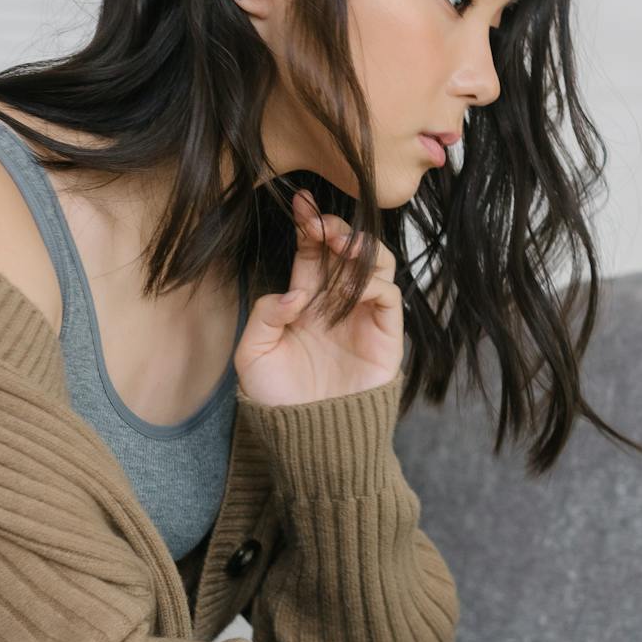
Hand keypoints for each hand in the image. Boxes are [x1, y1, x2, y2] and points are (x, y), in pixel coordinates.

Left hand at [234, 188, 404, 405]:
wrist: (307, 437)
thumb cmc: (278, 399)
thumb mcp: (253, 354)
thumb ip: (265, 315)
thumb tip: (296, 293)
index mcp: (306, 300)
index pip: (313, 252)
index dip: (309, 226)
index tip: (299, 204)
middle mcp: (337, 303)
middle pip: (346, 250)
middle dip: (335, 229)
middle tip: (319, 222)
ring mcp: (363, 317)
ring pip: (375, 265)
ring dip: (360, 248)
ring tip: (339, 244)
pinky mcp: (385, 336)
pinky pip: (389, 297)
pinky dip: (372, 283)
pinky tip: (350, 287)